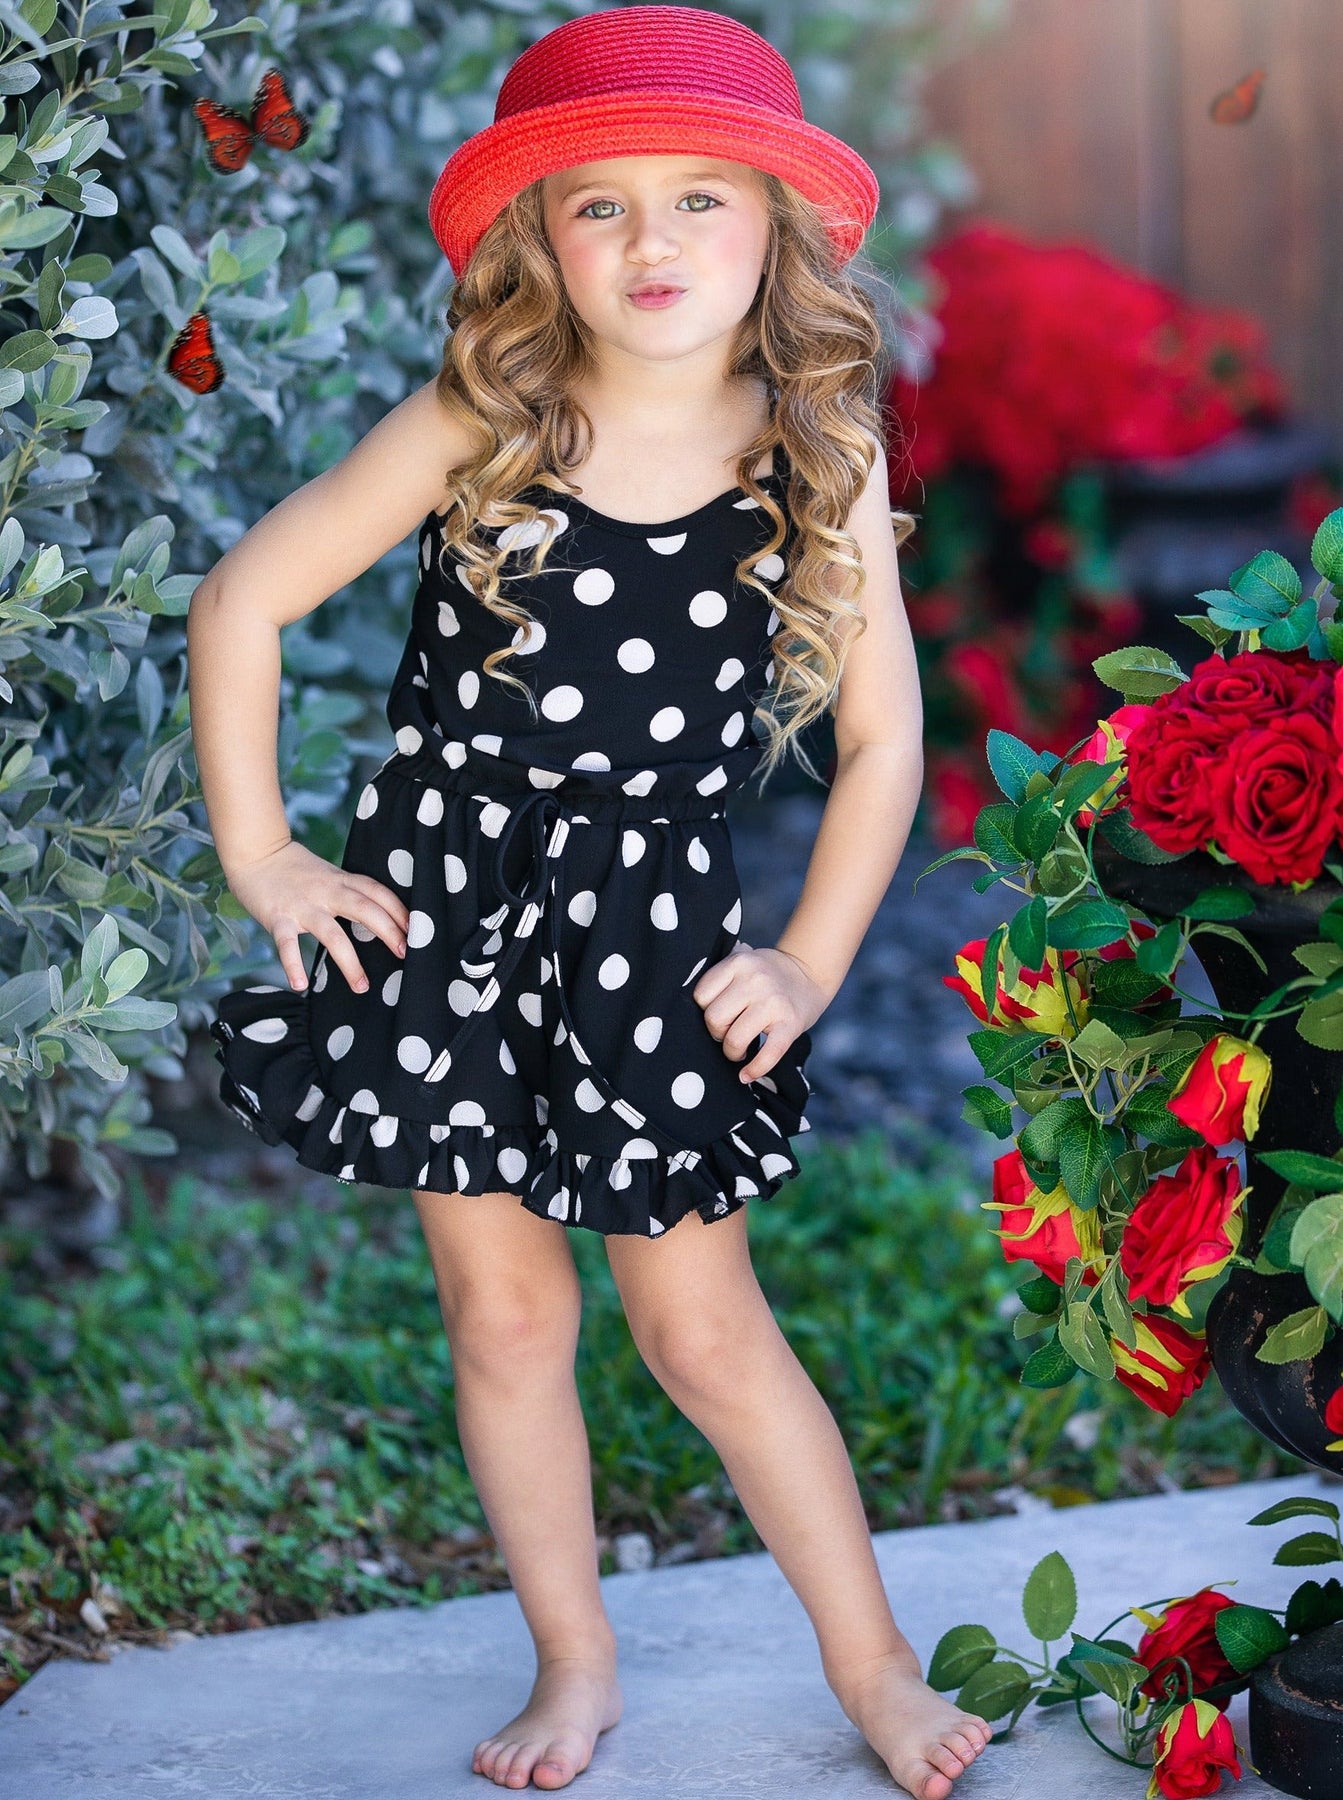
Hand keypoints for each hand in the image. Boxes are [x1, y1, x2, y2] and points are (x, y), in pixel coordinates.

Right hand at [225, 840, 410, 995]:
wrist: (256, 852)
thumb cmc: (295, 869)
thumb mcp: (329, 875)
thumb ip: (349, 892)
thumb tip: (377, 915)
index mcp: (341, 880)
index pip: (378, 893)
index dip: (399, 911)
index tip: (417, 931)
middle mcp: (327, 892)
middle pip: (365, 909)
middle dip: (389, 932)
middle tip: (406, 955)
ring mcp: (303, 906)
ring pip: (333, 934)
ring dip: (350, 963)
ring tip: (362, 987)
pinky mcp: (279, 918)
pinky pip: (287, 945)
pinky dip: (293, 965)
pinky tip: (300, 986)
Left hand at [691, 942, 829, 1083]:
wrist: (808, 974)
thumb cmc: (766, 974)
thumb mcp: (742, 963)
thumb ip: (720, 980)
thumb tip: (689, 1013)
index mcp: (738, 963)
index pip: (701, 996)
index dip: (704, 1011)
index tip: (716, 1016)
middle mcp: (755, 980)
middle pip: (714, 1019)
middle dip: (716, 1033)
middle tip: (726, 1034)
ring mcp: (774, 1003)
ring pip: (735, 1039)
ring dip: (732, 1052)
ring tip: (738, 1050)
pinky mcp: (790, 1024)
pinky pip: (768, 1054)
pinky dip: (755, 1070)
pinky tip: (747, 1075)